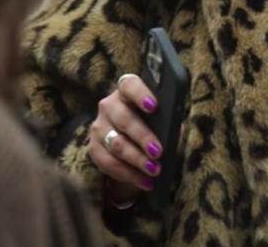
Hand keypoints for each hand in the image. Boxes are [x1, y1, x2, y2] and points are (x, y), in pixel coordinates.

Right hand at [88, 73, 162, 203]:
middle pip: (124, 118)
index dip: (140, 94)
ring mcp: (98, 127)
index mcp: (127, 91)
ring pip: (116, 144)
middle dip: (143, 136)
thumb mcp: (162, 120)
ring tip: (155, 170)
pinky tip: (146, 181)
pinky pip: (109, 164)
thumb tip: (174, 132)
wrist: (134, 145)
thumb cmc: (155, 126)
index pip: (130, 85)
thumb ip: (167, 121)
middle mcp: (109, 105)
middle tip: (158, 151)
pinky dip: (129, 174)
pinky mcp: (93, 149)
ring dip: (137, 159)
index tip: (154, 106)